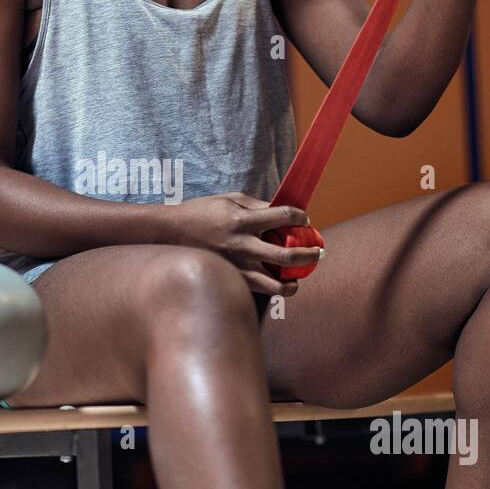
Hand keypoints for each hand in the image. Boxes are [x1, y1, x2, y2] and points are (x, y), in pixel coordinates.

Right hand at [168, 192, 321, 297]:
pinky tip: (278, 281)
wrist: (171, 233)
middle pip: (288, 256)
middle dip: (310, 254)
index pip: (284, 216)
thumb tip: (283, 211)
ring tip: (298, 278)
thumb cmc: (202, 212)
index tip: (305, 219)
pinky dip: (273, 287)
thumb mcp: (230, 199)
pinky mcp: (232, 279)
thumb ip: (258, 205)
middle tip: (318, 252)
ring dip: (294, 282)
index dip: (301, 216)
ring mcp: (238, 266)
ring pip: (276, 285)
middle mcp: (243, 245)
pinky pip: (260, 289)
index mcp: (244, 220)